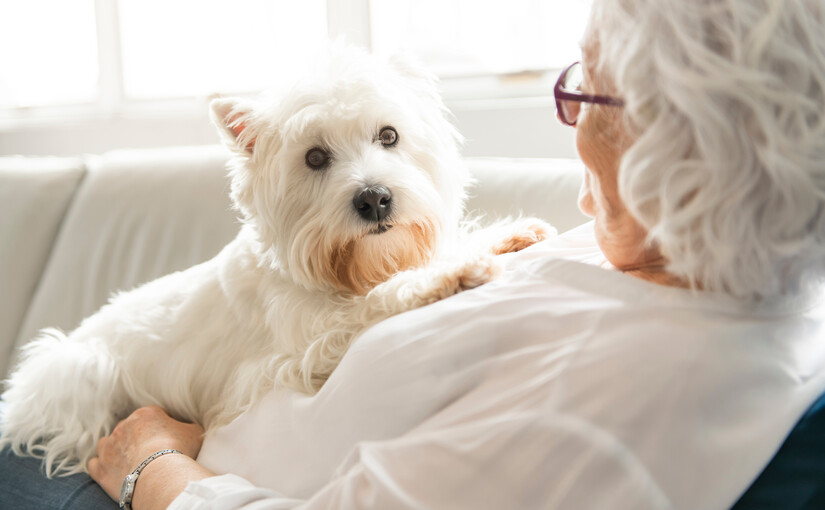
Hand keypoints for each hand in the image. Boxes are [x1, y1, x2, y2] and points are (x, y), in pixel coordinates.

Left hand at [88, 406, 204, 502]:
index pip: (154, 414)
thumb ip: (189, 426)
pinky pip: (94, 464)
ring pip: (107, 443)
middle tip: (151, 450)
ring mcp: (109, 447)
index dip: (162, 425)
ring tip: (129, 459)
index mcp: (146, 414)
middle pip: (129, 428)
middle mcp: (123, 426)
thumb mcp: (194, 431)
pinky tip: (112, 470)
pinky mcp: (100, 468)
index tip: (169, 437)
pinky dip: (101, 465)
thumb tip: (189, 427)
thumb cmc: (178, 450)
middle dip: (138, 437)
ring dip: (115, 449)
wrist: (159, 474)